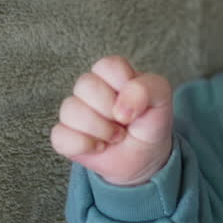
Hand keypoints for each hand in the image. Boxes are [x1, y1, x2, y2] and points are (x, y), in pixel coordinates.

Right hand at [50, 56, 173, 186]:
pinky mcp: (64, 136)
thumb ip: (148, 89)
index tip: (137, 103)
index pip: (107, 66)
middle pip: (86, 85)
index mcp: (112, 73)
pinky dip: (84, 146)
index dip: (125, 87)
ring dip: (101, 130)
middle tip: (126, 123)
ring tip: (115, 136)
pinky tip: (99, 147)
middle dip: (112, 110)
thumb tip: (120, 108)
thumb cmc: (151, 122)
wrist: (145, 156)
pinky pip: (60, 136)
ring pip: (71, 110)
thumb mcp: (162, 99)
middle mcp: (89, 89)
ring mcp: (74, 112)